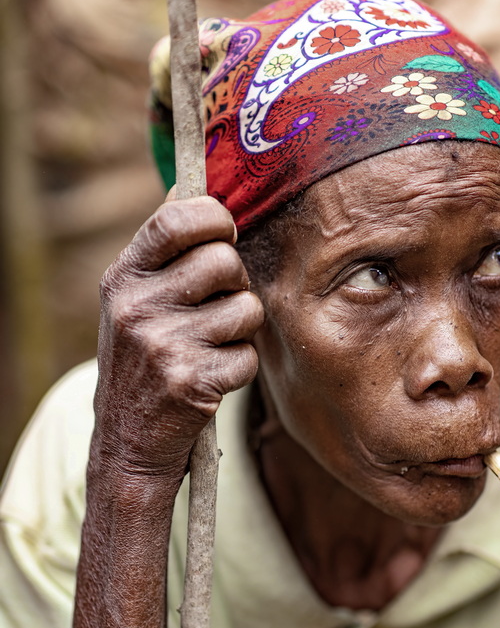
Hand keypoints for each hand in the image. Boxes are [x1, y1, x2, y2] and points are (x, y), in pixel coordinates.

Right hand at [94, 196, 263, 478]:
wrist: (128, 440)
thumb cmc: (142, 361)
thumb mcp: (132, 301)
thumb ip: (162, 252)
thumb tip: (191, 187)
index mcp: (123, 278)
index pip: (176, 219)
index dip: (214, 218)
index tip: (224, 232)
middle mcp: (137, 306)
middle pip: (225, 261)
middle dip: (236, 283)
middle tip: (220, 305)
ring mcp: (163, 344)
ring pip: (246, 310)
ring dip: (242, 330)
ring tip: (213, 346)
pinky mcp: (191, 381)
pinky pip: (248, 356)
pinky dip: (240, 369)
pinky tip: (212, 378)